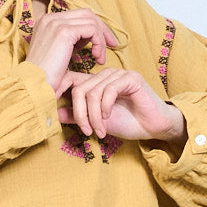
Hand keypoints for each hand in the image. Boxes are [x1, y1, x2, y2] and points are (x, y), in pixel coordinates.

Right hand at [25, 8, 118, 92]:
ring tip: (101, 58)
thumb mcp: (59, 53)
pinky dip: (99, 43)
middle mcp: (50, 18)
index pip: (78, 15)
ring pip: (91, 21)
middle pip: (86, 13)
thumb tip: (88, 38)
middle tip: (112, 45)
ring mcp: (56, 23)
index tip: (104, 43)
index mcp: (47, 21)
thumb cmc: (46, 76)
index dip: (94, 27)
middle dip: (102, 29)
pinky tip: (97, 58)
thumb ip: (71, 41)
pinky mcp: (64, 31)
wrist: (34, 85)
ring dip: (101, 39)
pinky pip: (92, 29)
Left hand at [59, 67, 187, 142]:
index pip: (71, 80)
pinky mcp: (130, 78)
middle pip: (79, 89)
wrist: (153, 127)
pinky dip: (105, 108)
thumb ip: (77, 116)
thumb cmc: (128, 123)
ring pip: (93, 92)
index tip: (53, 109)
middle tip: (87, 131)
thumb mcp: (96, 122)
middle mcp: (105, 75)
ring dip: (94, 116)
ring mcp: (118, 74)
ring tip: (100, 130)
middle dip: (80, 114)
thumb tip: (54, 113)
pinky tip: (108, 118)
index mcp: (96, 82)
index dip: (60, 92)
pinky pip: (109, 90)